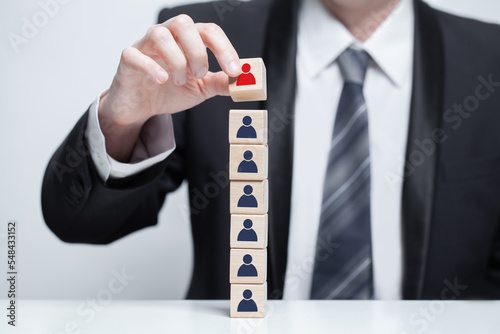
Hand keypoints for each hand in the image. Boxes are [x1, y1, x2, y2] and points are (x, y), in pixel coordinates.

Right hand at [98, 14, 240, 160]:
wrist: (141, 108)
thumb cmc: (169, 91)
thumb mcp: (201, 89)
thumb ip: (220, 83)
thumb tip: (243, 82)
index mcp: (188, 40)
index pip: (209, 31)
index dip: (224, 48)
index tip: (235, 70)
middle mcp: (167, 36)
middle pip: (184, 24)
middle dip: (197, 51)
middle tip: (199, 74)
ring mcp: (145, 46)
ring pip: (159, 35)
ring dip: (176, 60)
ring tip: (180, 81)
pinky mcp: (128, 60)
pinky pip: (134, 54)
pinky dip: (151, 67)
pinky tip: (162, 80)